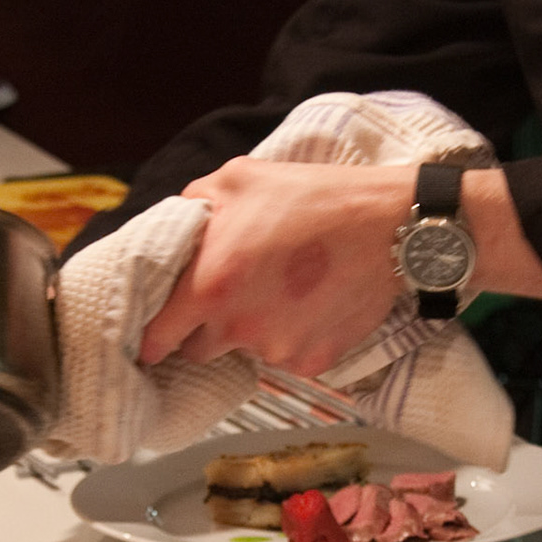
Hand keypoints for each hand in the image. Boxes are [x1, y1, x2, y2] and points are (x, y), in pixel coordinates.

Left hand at [138, 159, 415, 375]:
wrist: (388, 225)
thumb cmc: (312, 197)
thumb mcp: (238, 180)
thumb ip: (192, 208)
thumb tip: (172, 230)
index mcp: (208, 285)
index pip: (157, 337)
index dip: (154, 337)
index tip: (156, 337)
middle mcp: (237, 327)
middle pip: (200, 351)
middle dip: (207, 330)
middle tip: (232, 297)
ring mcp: (276, 350)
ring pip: (247, 353)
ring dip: (254, 332)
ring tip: (283, 292)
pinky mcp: (312, 362)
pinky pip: (288, 358)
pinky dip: (293, 338)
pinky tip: (311, 305)